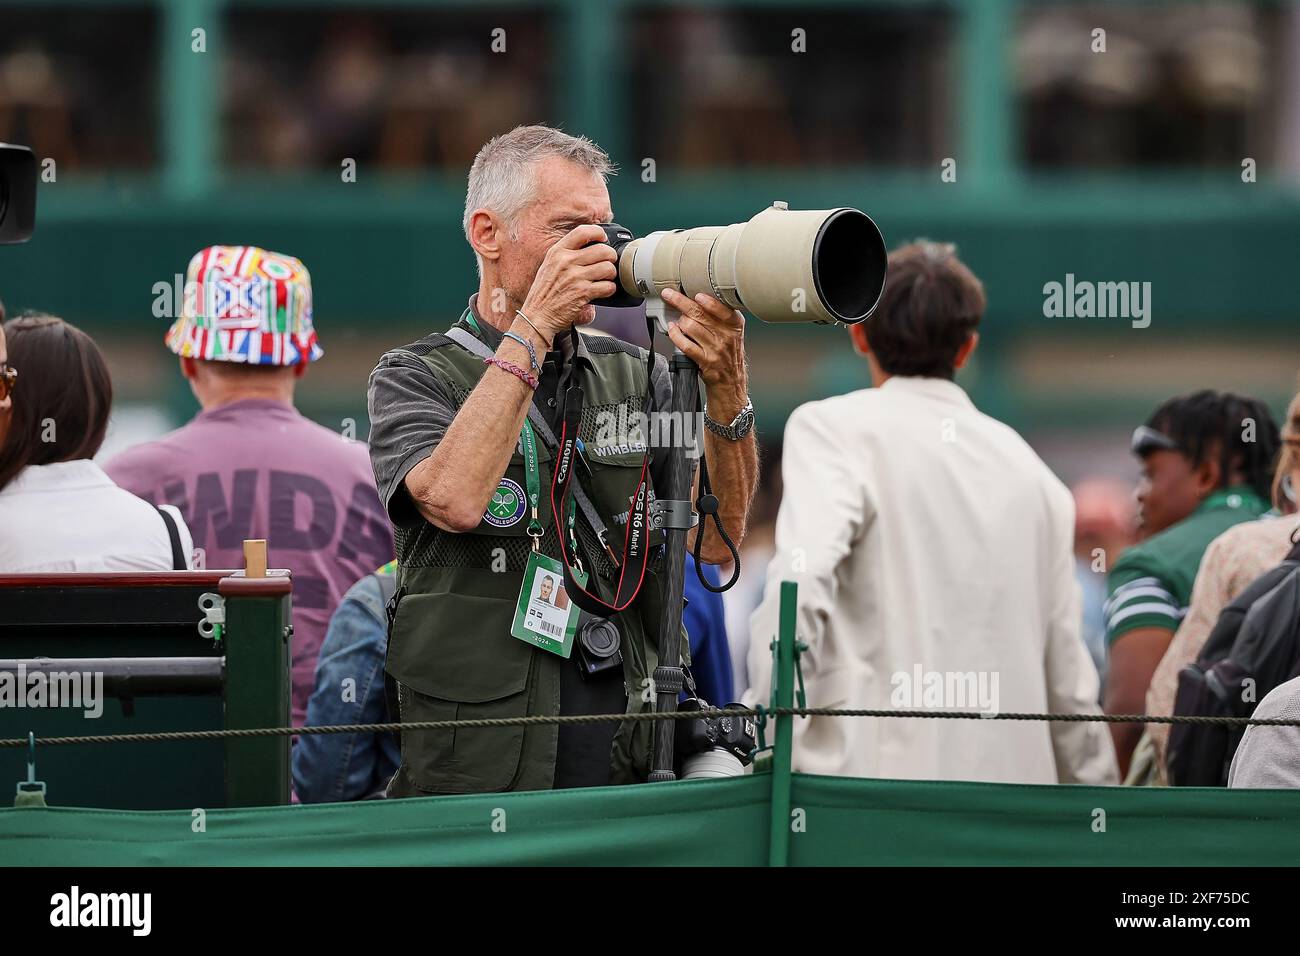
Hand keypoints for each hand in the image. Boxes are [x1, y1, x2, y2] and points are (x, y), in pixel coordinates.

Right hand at [520, 224, 617, 342]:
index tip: (603, 239)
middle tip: (608, 263)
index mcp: (558, 252)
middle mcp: (566, 261)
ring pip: (608, 268)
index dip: (598, 233)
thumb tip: (591, 247)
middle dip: (610, 257)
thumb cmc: (544, 293)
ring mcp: (575, 277)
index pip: (583, 232)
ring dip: (611, 274)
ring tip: (605, 279)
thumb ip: (566, 254)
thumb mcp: (549, 266)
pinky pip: (608, 286)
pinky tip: (603, 291)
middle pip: (602, 250)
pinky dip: (610, 289)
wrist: (537, 316)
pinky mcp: (583, 293)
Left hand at [661, 288, 748, 415]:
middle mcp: (727, 336)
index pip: (722, 309)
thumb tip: (697, 299)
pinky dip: (675, 335)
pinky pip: (686, 344)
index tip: (695, 293)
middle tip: (668, 294)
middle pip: (700, 314)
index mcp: (735, 325)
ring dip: (679, 321)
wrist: (731, 382)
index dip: (708, 301)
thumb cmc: (729, 354)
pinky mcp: (705, 361)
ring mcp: (716, 349)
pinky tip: (672, 330)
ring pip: (691, 327)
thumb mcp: (733, 333)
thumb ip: (721, 317)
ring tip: (677, 321)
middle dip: (680, 301)